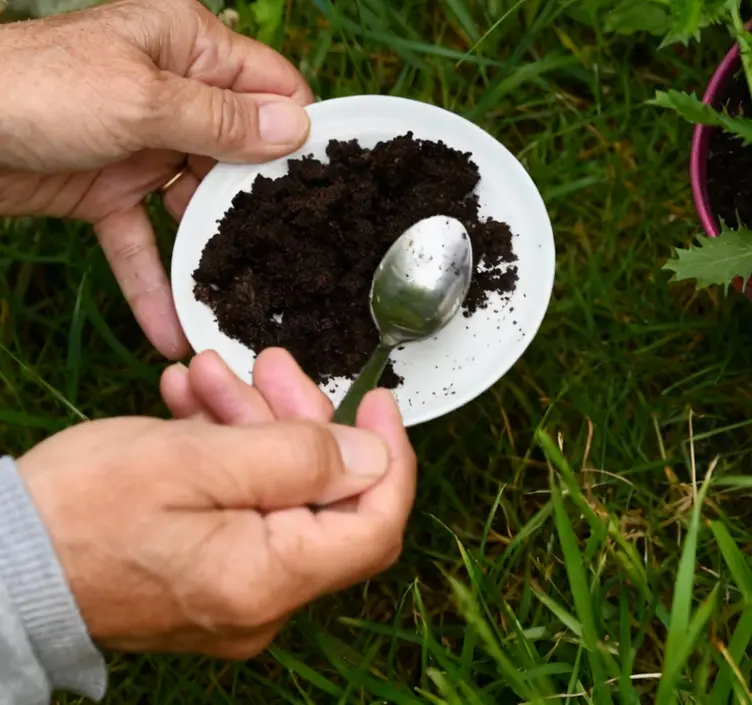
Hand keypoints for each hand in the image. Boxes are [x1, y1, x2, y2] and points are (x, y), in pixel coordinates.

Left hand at [0, 0, 314, 358]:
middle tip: (298, 257)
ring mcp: (140, 143)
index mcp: (187, 45)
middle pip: (240, 152)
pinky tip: (172, 330)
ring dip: (212, 252)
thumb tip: (298, 130)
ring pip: (196, 202)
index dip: (300, 130)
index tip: (331, 184)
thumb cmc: (33, 89)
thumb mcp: (141, 101)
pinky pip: (142, 238)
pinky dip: (154, 281)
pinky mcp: (105, 189)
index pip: (270, 84)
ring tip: (244, 303)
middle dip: (261, 206)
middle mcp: (172, 91)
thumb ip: (222, 122)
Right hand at [16, 349, 416, 657]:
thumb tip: (375, 457)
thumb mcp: (193, 460)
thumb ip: (298, 458)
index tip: (379, 399)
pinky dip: (224, 457)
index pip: (376, 525)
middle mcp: (261, 602)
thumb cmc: (75, 512)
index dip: (389, 455)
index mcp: (269, 579)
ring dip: (252, 428)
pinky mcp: (203, 582)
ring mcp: (232, 597)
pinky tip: (192, 409)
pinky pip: (238, 513)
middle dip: (300, 422)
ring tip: (209, 375)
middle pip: (324, 502)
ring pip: (277, 497)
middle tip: (268, 365)